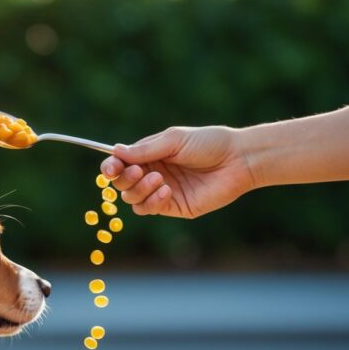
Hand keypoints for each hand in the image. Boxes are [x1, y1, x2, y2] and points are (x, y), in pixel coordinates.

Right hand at [101, 126, 255, 217]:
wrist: (237, 160)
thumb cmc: (209, 143)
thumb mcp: (174, 140)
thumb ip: (145, 149)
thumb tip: (115, 152)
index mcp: (150, 154)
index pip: (120, 163)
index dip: (110, 166)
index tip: (111, 167)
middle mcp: (152, 173)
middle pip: (121, 182)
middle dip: (124, 178)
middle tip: (138, 171)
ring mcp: (161, 191)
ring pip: (132, 198)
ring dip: (139, 189)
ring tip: (159, 180)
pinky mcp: (173, 206)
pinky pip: (149, 209)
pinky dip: (152, 201)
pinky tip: (167, 190)